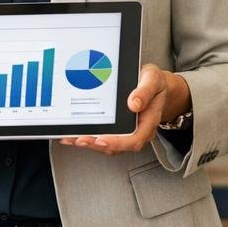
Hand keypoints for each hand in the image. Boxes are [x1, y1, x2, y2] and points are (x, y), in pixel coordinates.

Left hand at [62, 63, 185, 154]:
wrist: (156, 84)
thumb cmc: (155, 83)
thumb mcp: (153, 79)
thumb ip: (145, 91)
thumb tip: (133, 104)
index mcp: (149, 121)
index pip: (134, 139)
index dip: (117, 142)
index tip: (102, 139)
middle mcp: (138, 131)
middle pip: (117, 146)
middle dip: (95, 145)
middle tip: (78, 139)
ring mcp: (127, 132)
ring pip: (107, 145)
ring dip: (89, 143)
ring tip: (71, 138)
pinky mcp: (118, 130)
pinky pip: (103, 137)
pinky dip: (88, 137)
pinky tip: (74, 134)